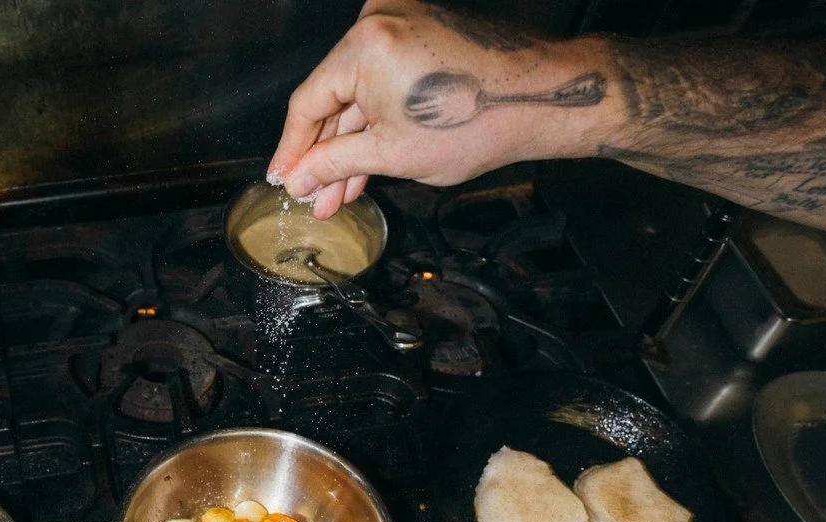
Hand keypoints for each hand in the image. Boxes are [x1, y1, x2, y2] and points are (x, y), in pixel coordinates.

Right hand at [268, 1, 610, 217]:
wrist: (542, 100)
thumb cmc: (479, 121)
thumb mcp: (392, 154)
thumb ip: (334, 163)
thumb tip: (300, 177)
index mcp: (364, 44)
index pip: (307, 103)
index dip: (292, 149)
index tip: (282, 178)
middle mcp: (379, 23)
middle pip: (332, 98)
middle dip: (324, 154)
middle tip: (312, 195)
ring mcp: (403, 24)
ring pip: (359, 95)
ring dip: (349, 144)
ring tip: (339, 192)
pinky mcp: (422, 34)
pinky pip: (383, 83)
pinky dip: (375, 120)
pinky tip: (364, 162)